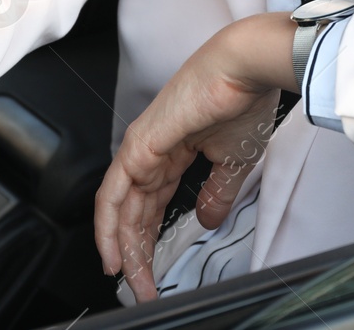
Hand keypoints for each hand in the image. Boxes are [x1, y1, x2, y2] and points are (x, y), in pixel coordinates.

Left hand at [94, 12, 295, 301]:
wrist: (244, 68)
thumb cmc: (244, 100)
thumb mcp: (234, 161)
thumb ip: (218, 192)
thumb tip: (210, 219)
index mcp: (173, 150)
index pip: (152, 203)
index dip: (151, 237)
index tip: (156, 270)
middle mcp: (151, 150)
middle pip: (133, 211)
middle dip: (137, 251)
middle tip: (143, 286)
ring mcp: (141, 147)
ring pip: (119, 208)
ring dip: (123, 247)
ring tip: (130, 280)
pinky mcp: (139, 147)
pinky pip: (114, 194)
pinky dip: (109, 226)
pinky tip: (113, 252)